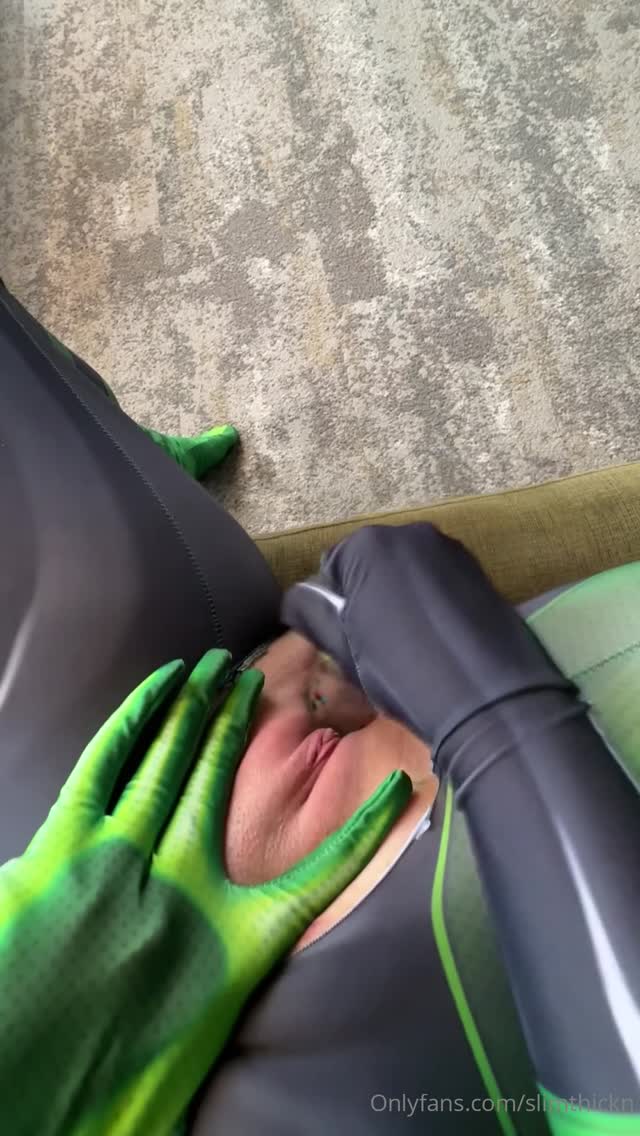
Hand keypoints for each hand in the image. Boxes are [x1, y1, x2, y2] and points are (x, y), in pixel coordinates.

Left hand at [0, 648, 409, 1135]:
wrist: (32, 1112)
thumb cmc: (118, 1090)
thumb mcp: (206, 1033)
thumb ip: (232, 972)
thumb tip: (239, 927)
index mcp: (230, 941)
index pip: (325, 870)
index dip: (367, 826)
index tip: (399, 787)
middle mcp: (181, 885)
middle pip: (219, 780)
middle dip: (233, 722)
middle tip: (247, 676)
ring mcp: (115, 860)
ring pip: (163, 760)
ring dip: (188, 708)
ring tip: (207, 668)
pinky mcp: (56, 852)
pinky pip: (99, 769)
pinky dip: (127, 727)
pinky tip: (147, 697)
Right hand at [281, 523, 573, 762]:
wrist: (488, 698)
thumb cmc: (404, 670)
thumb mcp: (344, 648)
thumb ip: (312, 613)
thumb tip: (298, 599)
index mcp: (368, 545)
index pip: (330, 570)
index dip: (334, 609)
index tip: (349, 642)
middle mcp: (410, 533)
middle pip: (372, 565)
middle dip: (369, 597)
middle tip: (378, 646)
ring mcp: (450, 549)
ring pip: (407, 573)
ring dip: (402, 600)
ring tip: (413, 646)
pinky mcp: (480, 570)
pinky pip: (439, 582)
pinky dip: (432, 604)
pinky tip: (439, 640)